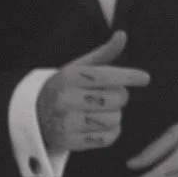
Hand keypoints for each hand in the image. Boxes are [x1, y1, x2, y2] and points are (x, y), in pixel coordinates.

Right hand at [34, 31, 151, 153]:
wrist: (32, 116)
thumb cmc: (64, 88)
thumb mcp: (79, 68)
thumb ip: (104, 54)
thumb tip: (122, 35)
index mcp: (69, 76)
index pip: (107, 75)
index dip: (130, 76)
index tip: (144, 78)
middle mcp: (66, 98)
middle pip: (117, 99)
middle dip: (119, 97)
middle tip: (108, 97)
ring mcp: (67, 122)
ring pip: (115, 119)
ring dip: (114, 116)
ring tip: (100, 112)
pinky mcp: (70, 141)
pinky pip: (108, 138)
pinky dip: (110, 133)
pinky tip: (99, 126)